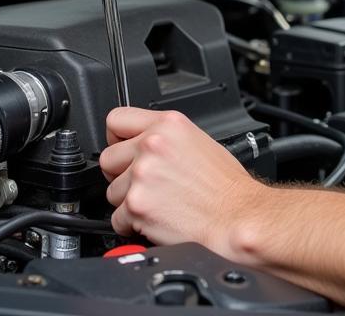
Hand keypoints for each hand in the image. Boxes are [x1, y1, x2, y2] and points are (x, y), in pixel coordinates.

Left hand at [100, 107, 265, 254]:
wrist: (236, 217)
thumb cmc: (226, 186)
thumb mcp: (199, 141)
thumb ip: (166, 137)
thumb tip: (144, 143)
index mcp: (168, 124)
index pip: (116, 119)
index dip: (117, 138)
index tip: (123, 149)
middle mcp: (152, 144)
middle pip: (108, 158)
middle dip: (121, 175)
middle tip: (145, 184)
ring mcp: (142, 174)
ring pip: (111, 192)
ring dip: (129, 202)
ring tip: (158, 203)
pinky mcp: (136, 205)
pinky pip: (117, 219)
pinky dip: (133, 225)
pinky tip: (157, 219)